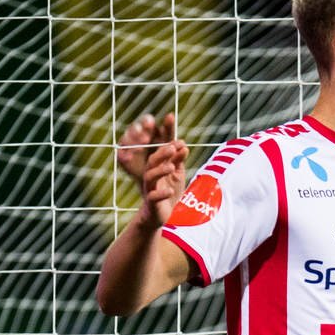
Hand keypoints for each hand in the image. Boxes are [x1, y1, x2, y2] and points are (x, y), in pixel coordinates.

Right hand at [117, 111, 188, 227]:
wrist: (162, 216)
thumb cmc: (169, 192)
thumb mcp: (177, 175)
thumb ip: (179, 161)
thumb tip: (184, 145)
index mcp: (157, 165)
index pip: (159, 147)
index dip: (164, 133)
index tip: (170, 117)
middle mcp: (151, 174)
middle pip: (152, 159)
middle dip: (161, 152)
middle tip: (172, 146)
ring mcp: (150, 188)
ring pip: (150, 176)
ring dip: (160, 169)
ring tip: (171, 166)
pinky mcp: (152, 203)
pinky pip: (153, 197)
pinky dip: (161, 193)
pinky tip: (170, 190)